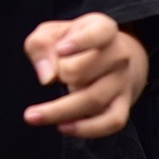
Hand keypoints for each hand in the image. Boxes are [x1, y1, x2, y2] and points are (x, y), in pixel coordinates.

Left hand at [23, 13, 147, 137]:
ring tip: (35, 115)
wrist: (109, 58)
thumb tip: (47, 78)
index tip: (61, 50)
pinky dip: (86, 129)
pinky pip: (110, 122)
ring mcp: (122, 82)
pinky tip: (63, 127)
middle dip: (62, 75)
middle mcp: (119, 55)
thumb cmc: (73, 43)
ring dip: (60, 110)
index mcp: (104, 30)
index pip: (100, 33)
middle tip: (55, 75)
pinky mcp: (123, 105)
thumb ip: (41, 46)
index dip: (80, 42)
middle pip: (84, 71)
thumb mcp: (52, 33)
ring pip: (93, 100)